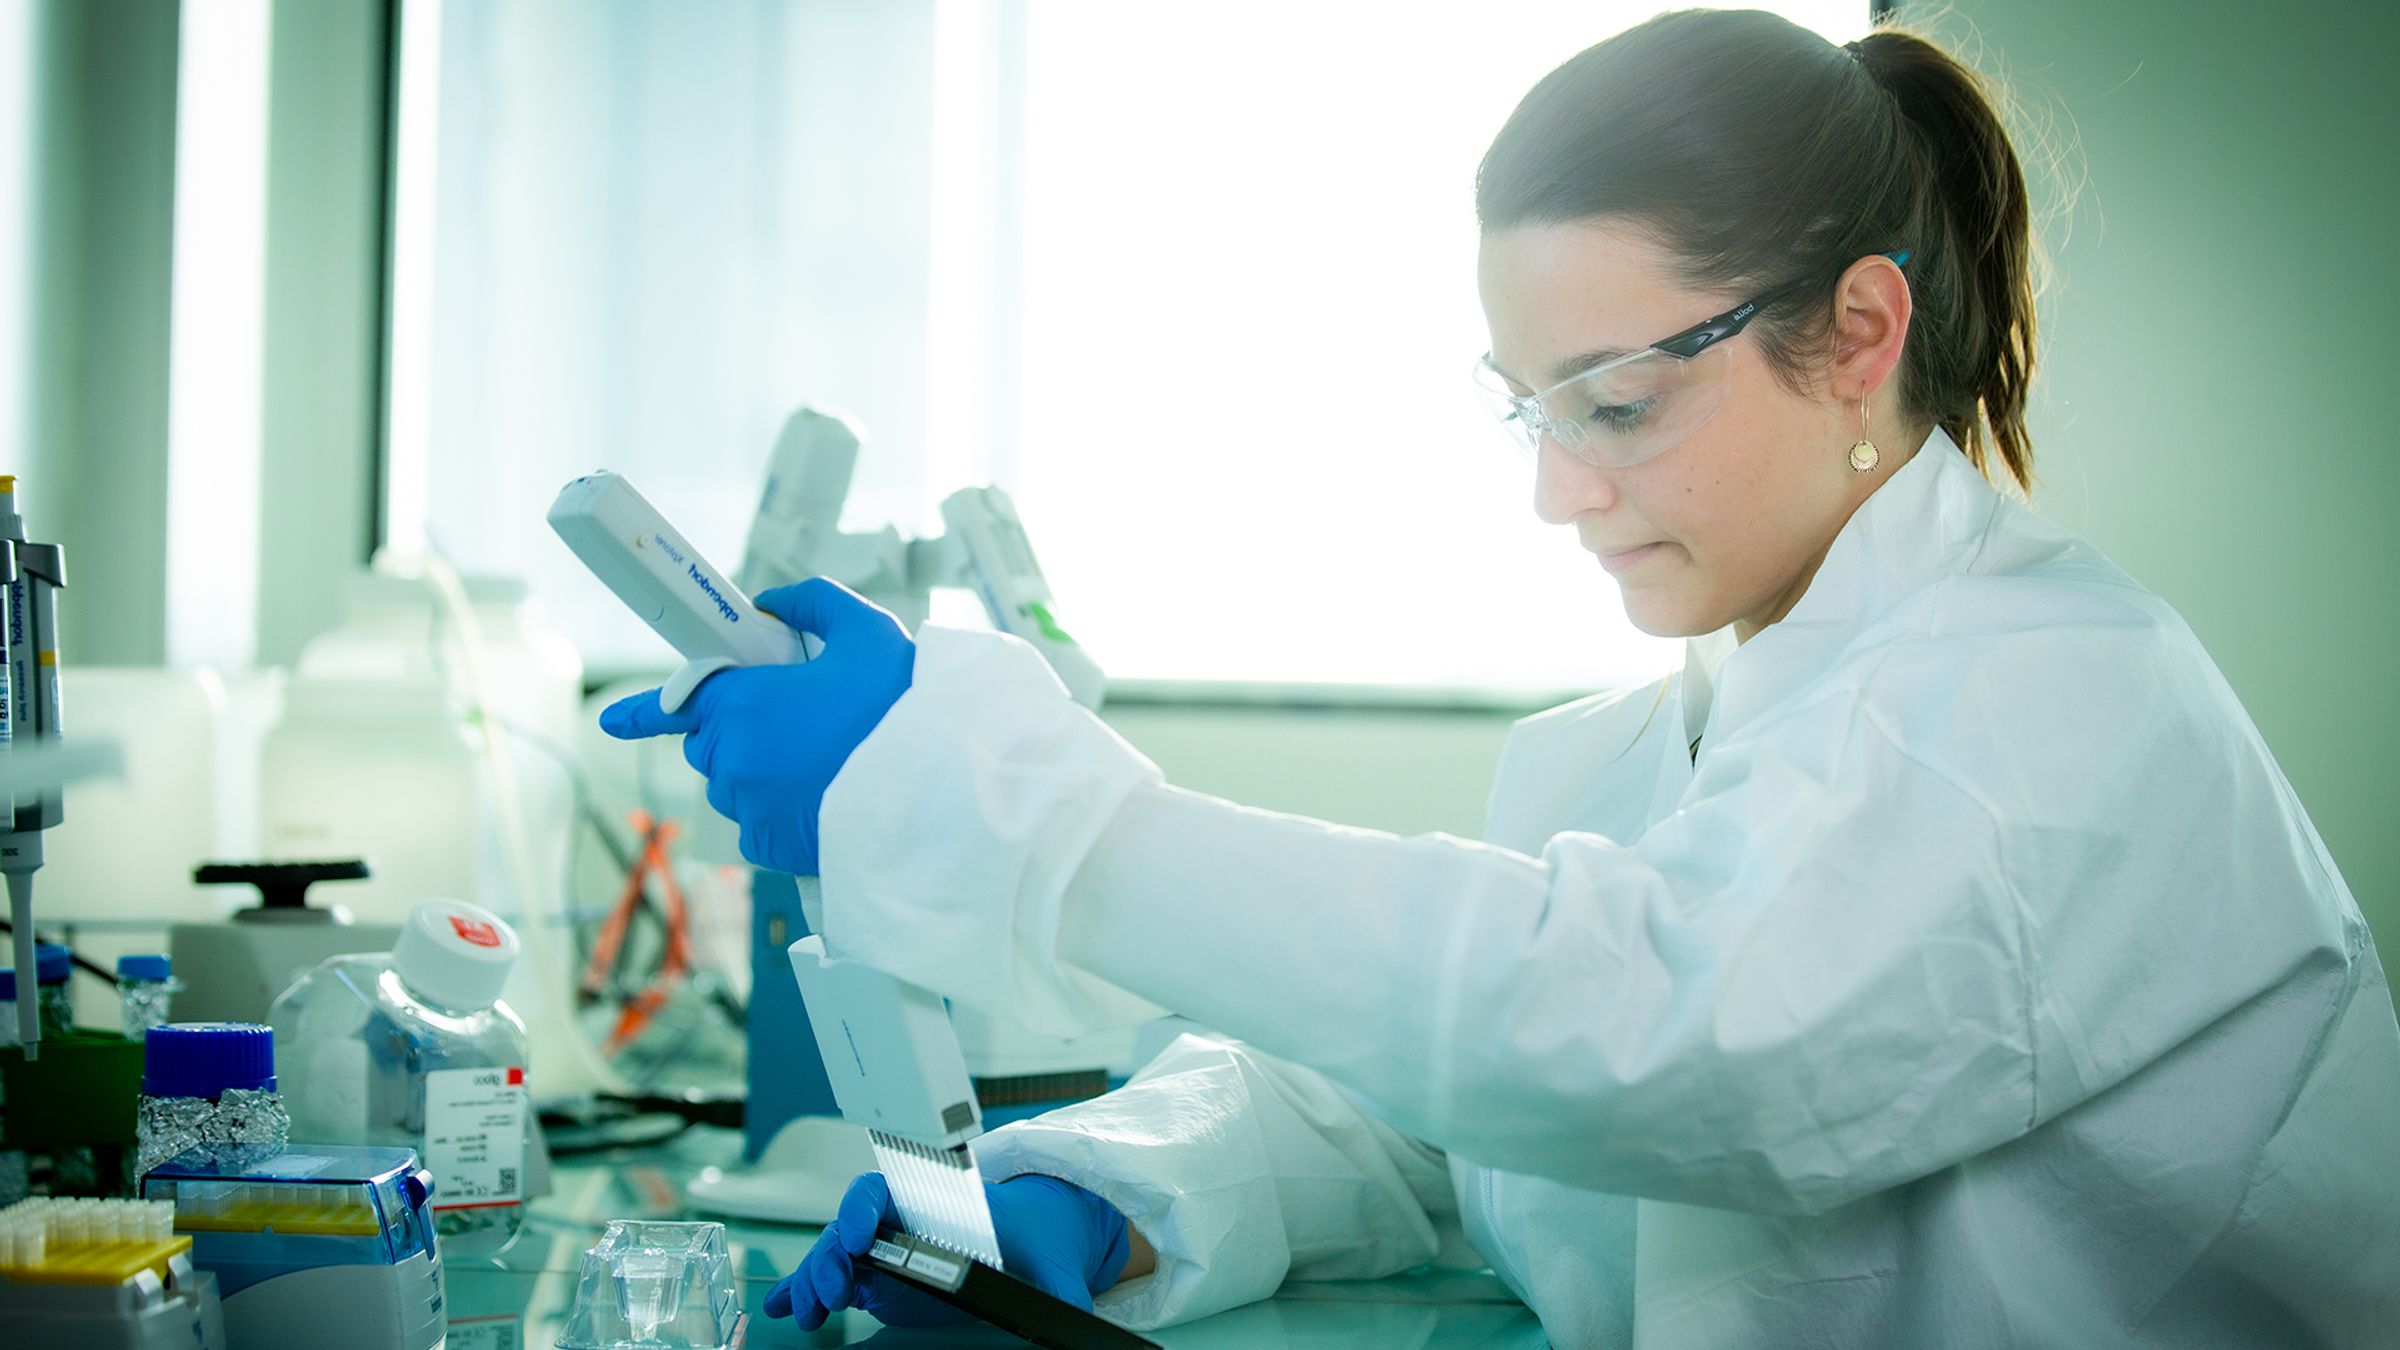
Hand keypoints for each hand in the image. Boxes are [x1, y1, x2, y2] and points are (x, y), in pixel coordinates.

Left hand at [598, 577, 913, 875]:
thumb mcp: (865, 631)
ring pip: (736, 783)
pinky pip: (757, 821)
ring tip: (825, 760)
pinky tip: (824, 793)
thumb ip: (810, 603)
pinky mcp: (768, 843)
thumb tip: (772, 603)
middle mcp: (731, 757)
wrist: (935, 787)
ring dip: (762, 770)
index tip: (610, 721)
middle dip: (743, 730)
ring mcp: (747, 805)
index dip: (640, 712)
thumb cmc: (900, 708)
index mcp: (742, 703)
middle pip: (713, 743)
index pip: (674, 702)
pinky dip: (780, 808)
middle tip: (801, 721)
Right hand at [763, 1170, 1133, 1330]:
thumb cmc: (1039, 1238)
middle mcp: (905, 1220)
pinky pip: (837, 1277)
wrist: (1035, 1236)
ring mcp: (888, 1248)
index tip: (860, 1234)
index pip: (887, 1189)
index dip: (865, 1207)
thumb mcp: (1053, 1264)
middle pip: (849, 1226)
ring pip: (836, 1255)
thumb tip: (1079, 1316)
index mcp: (940, 1202)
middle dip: (831, 1255)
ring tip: (805, 1311)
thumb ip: (1061, 1290)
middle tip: (832, 1292)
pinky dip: (806, 1287)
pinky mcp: (881, 1277)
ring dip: (814, 1279)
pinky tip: (783, 1304)